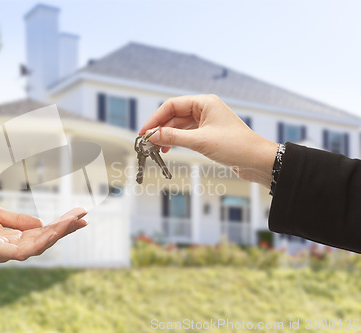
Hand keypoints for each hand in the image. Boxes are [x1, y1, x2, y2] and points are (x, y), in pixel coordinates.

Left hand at [0, 196, 86, 262]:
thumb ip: (17, 220)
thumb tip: (40, 223)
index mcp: (10, 239)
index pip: (41, 234)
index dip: (60, 226)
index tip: (78, 215)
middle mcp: (10, 248)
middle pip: (44, 241)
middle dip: (65, 229)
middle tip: (84, 217)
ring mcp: (4, 251)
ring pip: (38, 246)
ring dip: (58, 233)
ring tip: (74, 220)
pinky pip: (24, 250)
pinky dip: (41, 241)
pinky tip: (53, 230)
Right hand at [139, 94, 277, 186]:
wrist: (257, 161)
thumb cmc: (235, 146)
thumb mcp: (200, 141)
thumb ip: (173, 137)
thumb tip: (152, 135)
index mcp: (204, 102)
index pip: (172, 105)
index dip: (156, 118)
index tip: (144, 132)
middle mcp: (205, 109)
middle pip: (174, 115)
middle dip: (160, 128)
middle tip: (147, 142)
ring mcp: (206, 121)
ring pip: (179, 125)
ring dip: (167, 136)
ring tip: (156, 148)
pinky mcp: (208, 133)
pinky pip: (186, 133)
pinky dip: (176, 140)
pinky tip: (168, 149)